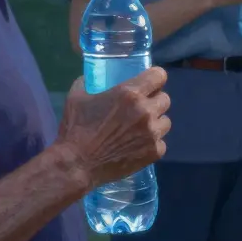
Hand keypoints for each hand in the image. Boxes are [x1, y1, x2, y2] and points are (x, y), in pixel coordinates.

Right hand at [56, 67, 171, 188]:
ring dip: (155, 123)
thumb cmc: (76, 129)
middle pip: (165, 99)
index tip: (149, 84)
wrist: (76, 165)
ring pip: (165, 122)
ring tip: (140, 130)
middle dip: (154, 102)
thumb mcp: (76, 98)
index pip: (159, 75)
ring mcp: (152, 133)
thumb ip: (86, 83)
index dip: (154, 79)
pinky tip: (137, 147)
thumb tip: (90, 78)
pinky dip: (151, 144)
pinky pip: (161, 143)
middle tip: (140, 109)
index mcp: (130, 94)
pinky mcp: (154, 152)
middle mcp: (146, 111)